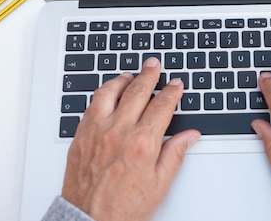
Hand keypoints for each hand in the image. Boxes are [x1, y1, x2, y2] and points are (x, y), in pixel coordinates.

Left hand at [61, 57, 200, 220]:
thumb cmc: (123, 209)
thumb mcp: (160, 184)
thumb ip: (175, 154)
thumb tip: (189, 136)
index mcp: (142, 142)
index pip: (162, 105)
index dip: (171, 92)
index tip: (175, 85)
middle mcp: (118, 131)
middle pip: (137, 91)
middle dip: (149, 75)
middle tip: (154, 65)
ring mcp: (96, 132)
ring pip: (109, 92)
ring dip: (121, 80)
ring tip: (129, 75)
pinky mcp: (80, 137)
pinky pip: (90, 106)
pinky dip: (101, 95)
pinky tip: (107, 94)